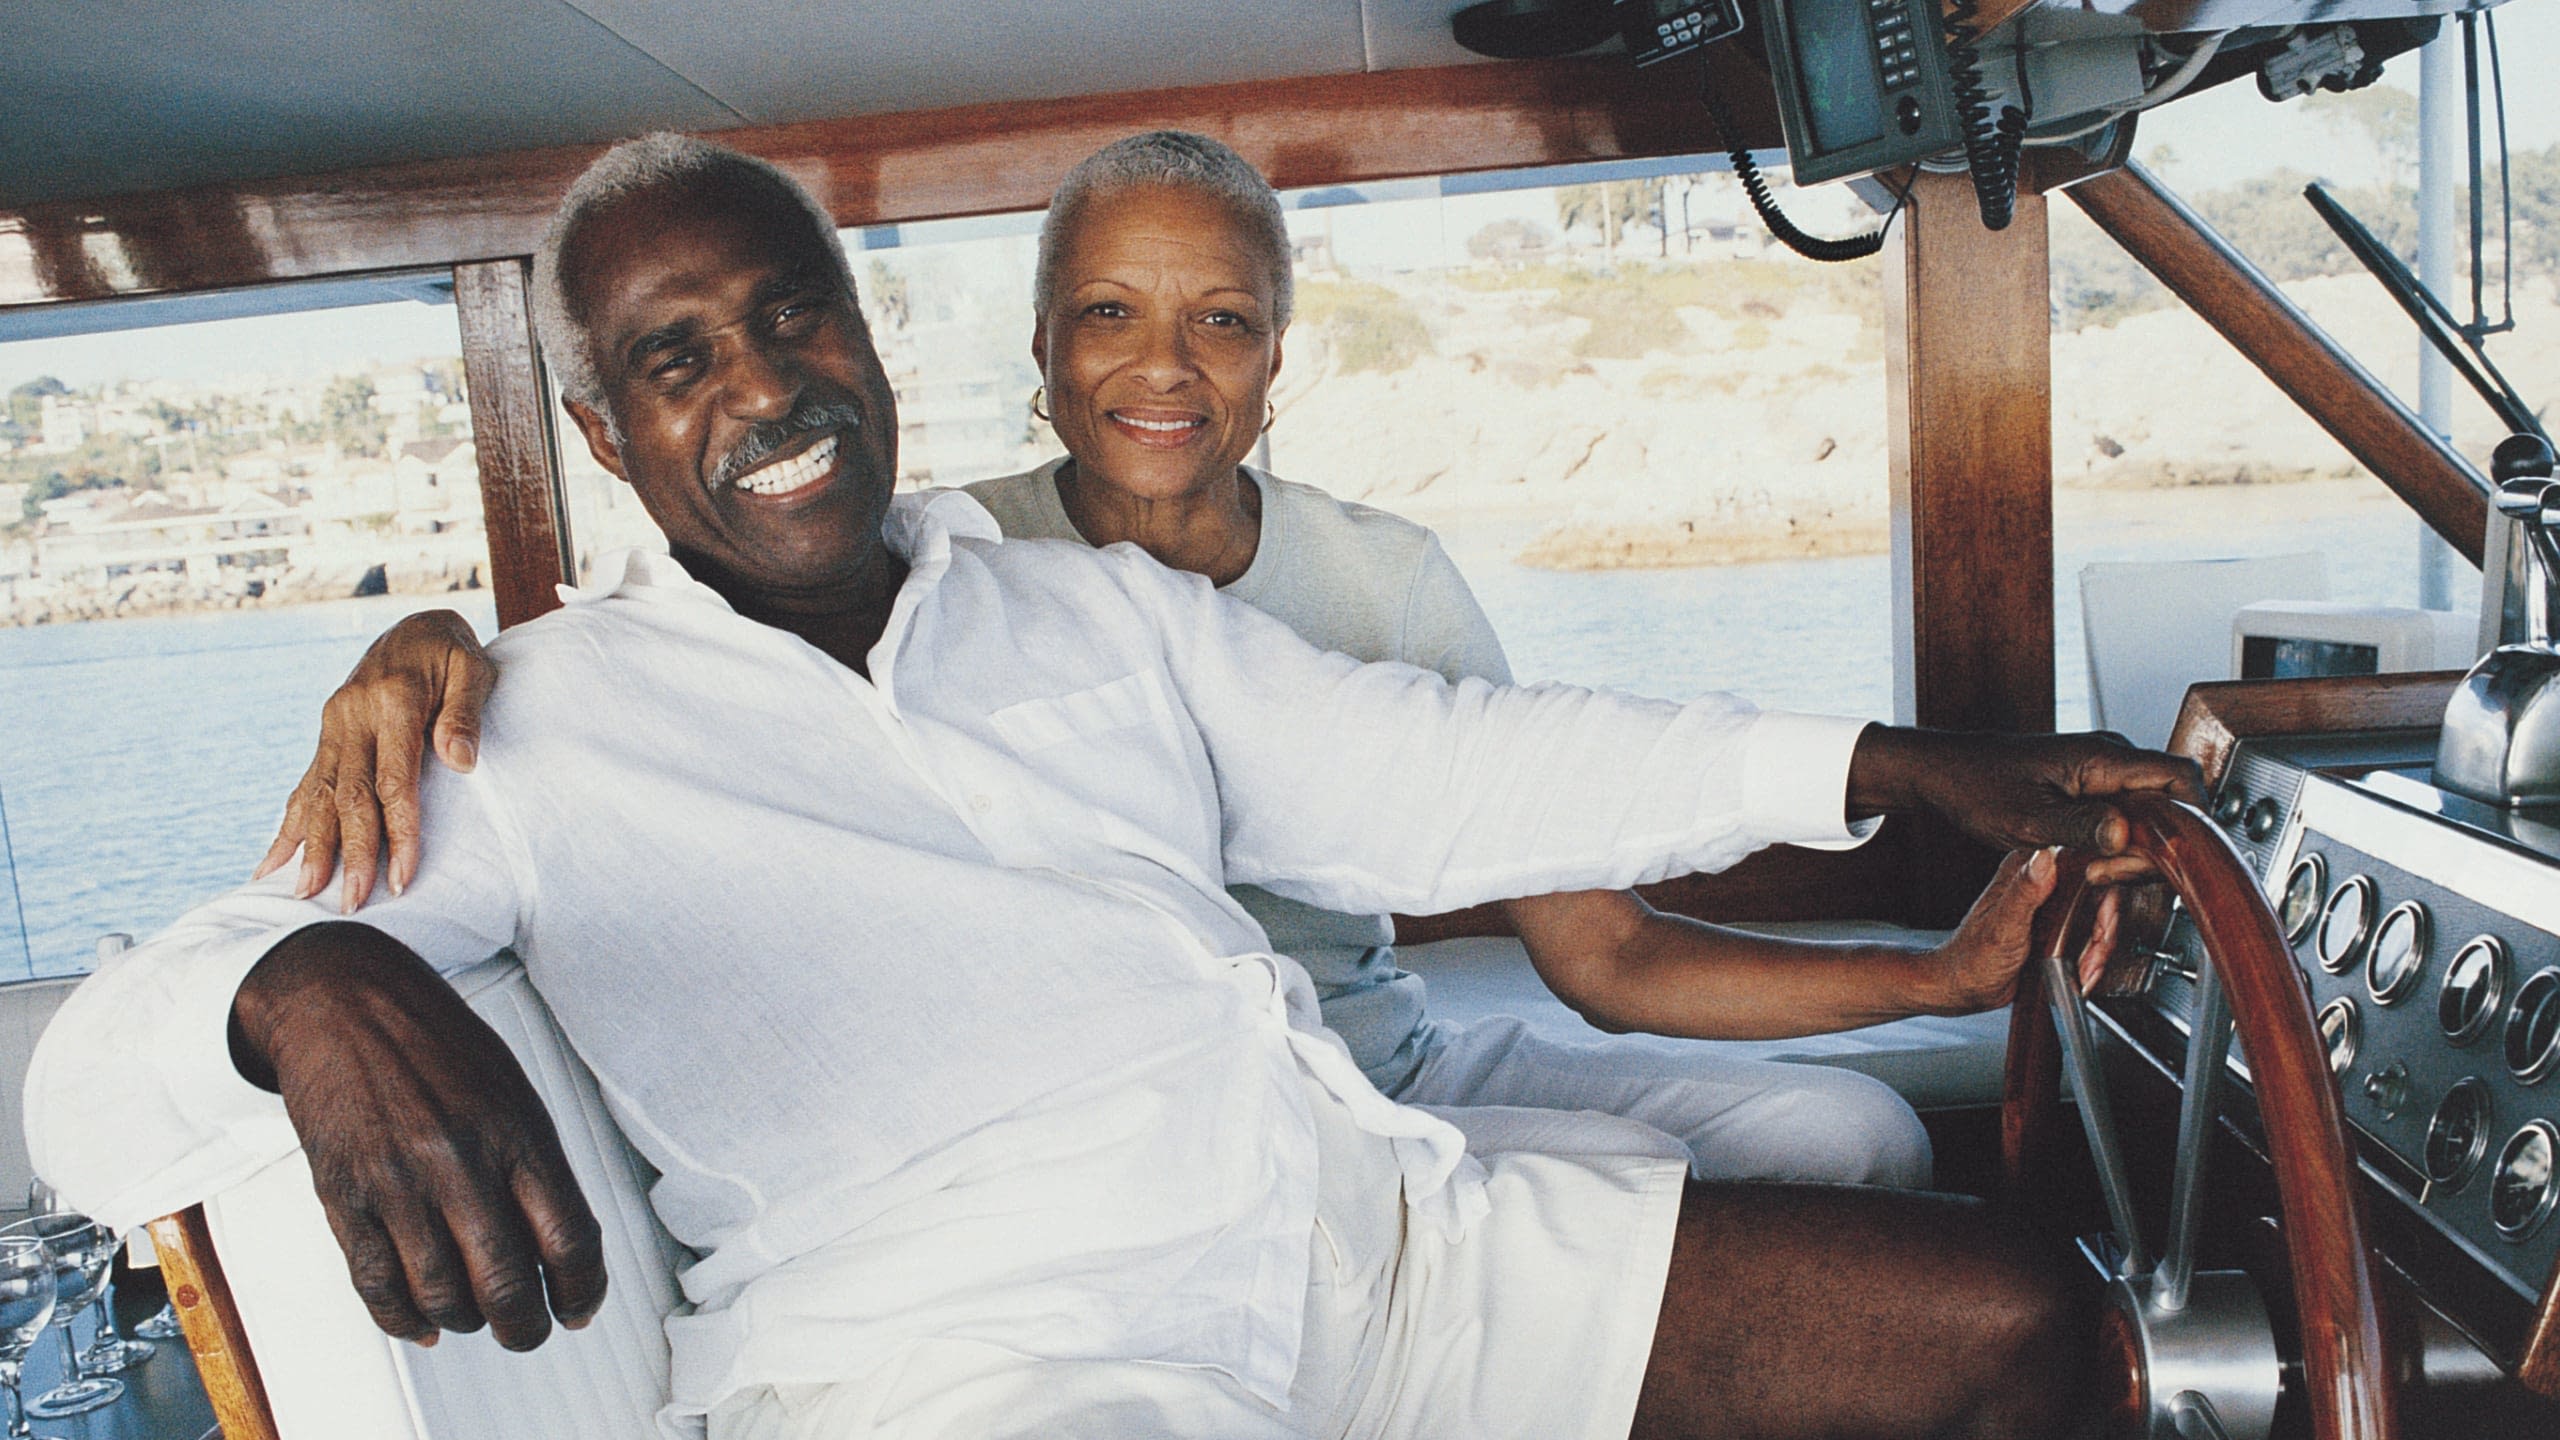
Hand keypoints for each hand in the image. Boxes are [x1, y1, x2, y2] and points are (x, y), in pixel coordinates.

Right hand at [230, 924, 604, 1350]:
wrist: (343, 1001)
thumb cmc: (436, 1043)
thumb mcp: (511, 1090)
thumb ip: (534, 1165)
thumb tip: (557, 1246)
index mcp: (517, 1131)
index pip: (570, 1237)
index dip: (584, 1289)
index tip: (580, 1307)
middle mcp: (461, 1160)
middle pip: (507, 1282)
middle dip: (526, 1327)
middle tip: (529, 1332)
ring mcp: (398, 1181)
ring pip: (442, 1295)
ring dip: (466, 1322)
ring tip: (475, 1316)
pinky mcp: (343, 1194)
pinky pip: (376, 1282)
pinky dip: (402, 1318)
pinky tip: (422, 1323)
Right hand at [253, 610, 495, 912]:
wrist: (416, 624)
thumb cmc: (453, 653)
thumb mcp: (473, 670)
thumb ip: (465, 714)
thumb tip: (461, 762)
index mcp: (392, 700)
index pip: (394, 781)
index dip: (399, 832)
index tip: (403, 877)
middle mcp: (352, 714)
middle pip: (350, 796)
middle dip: (350, 853)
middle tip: (350, 904)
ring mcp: (334, 724)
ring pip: (321, 794)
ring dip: (313, 847)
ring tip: (304, 894)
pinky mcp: (327, 733)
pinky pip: (306, 783)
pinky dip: (289, 825)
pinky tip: (270, 862)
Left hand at [1848, 728, 2203, 875]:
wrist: (1944, 772)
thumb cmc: (1976, 787)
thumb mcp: (2026, 819)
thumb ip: (2079, 827)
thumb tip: (2125, 835)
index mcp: (2103, 758)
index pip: (2180, 777)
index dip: (2194, 816)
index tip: (2181, 856)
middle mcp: (2110, 759)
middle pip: (2171, 800)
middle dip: (2159, 844)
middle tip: (2118, 874)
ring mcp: (2102, 773)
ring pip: (2149, 812)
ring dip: (2136, 848)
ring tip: (2098, 872)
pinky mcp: (2091, 788)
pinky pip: (2125, 815)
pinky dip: (2118, 844)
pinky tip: (2091, 864)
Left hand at [1924, 849, 2123, 1013]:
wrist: (1965, 988)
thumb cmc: (1972, 958)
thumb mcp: (2002, 925)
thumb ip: (2024, 892)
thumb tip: (2044, 857)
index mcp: (2026, 870)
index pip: (2084, 863)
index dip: (2104, 889)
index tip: (2103, 919)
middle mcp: (2040, 882)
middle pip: (2098, 894)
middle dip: (2102, 930)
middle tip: (2091, 956)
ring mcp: (2050, 906)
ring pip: (2096, 918)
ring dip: (2098, 949)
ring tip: (2083, 969)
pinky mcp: (2056, 928)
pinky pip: (2088, 936)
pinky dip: (2091, 958)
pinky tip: (2080, 972)